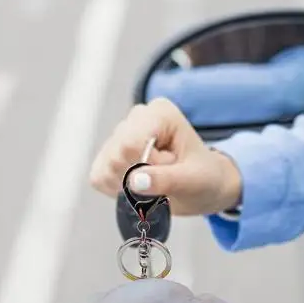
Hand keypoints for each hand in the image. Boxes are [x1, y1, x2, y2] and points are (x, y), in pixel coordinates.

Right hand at [89, 98, 242, 215]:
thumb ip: (166, 179)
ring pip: (106, 168)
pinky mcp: (107, 157)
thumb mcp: (194, 181)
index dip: (148, 165)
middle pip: (117, 155)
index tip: (171, 167)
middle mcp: (136, 118)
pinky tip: (140, 187)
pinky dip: (119, 190)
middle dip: (140, 177)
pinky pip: (99, 178)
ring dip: (131, 186)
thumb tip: (133, 182)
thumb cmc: (204, 178)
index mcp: (160, 112)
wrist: (203, 187)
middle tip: (166, 177)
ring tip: (155, 181)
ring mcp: (119, 136)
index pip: (132, 142)